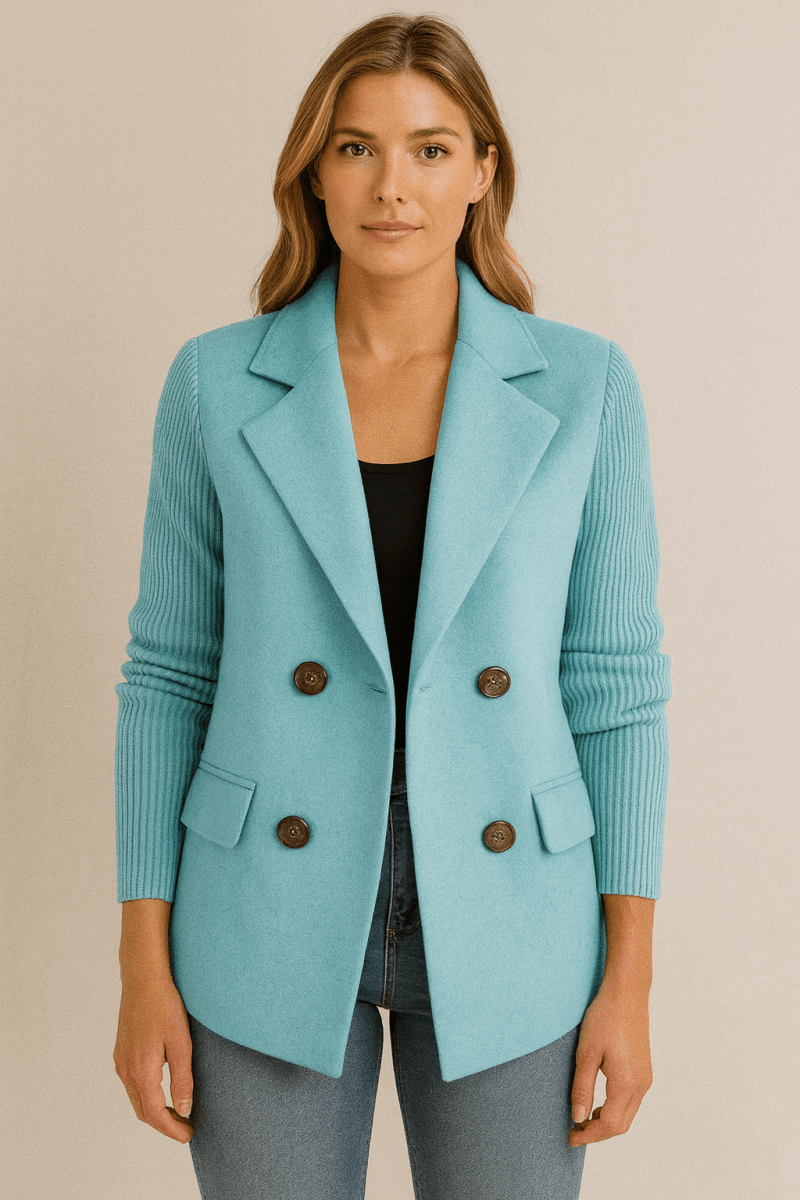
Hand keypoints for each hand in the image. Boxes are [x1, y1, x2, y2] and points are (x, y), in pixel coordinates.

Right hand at [113, 973, 194, 1142]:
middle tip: (186, 1127)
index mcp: (141, 1070)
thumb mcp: (181, 1043)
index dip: (171, 1129)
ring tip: (177, 1112)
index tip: (188, 1135)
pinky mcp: (121, 1051)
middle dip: (163, 1123)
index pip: (154, 1113)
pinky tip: (161, 1091)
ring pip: (136, 1098)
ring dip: (154, 1110)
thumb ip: (182, 1079)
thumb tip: (183, 1109)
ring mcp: (121, 1060)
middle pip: (142, 1110)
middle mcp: (125, 1069)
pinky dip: (146, 1095)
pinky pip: (132, 1084)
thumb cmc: (165, 1006)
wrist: (143, 979)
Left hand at [567, 977, 652, 1146]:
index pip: (609, 1124)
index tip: (570, 1137)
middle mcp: (641, 1085)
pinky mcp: (644, 1070)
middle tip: (574, 1130)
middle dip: (598, 1132)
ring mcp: (645, 1078)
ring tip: (582, 1117)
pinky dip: (615, 1109)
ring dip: (607, 1121)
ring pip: (627, 1114)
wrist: (627, 994)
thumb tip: (578, 1118)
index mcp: (627, 1084)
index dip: (589, 1135)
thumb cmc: (605, 1018)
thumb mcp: (586, 1053)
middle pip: (621, 1124)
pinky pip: (631, 1100)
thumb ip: (582, 1088)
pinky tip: (598, 1102)